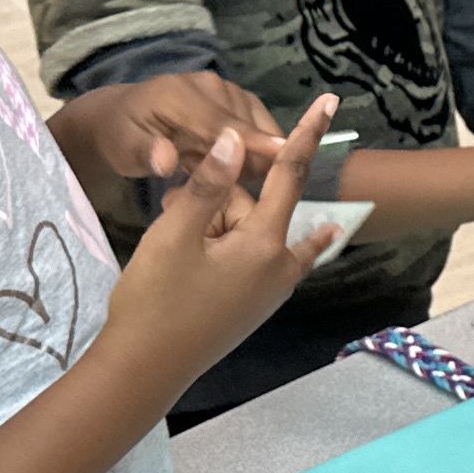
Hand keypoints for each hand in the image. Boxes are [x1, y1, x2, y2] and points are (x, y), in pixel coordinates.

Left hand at [48, 70, 280, 210]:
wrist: (122, 115)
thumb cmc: (123, 136)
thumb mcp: (124, 149)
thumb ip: (146, 153)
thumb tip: (166, 161)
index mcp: (178, 94)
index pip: (219, 121)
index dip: (250, 139)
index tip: (281, 154)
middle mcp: (209, 84)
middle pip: (246, 124)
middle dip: (247, 157)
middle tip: (224, 189)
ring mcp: (226, 89)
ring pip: (258, 125)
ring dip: (250, 155)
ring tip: (224, 178)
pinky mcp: (237, 98)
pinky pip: (257, 126)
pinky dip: (252, 149)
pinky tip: (231, 166)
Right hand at [100, 100, 343, 390]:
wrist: (144, 370)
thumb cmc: (155, 301)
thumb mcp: (174, 235)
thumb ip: (208, 186)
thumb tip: (237, 141)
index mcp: (265, 246)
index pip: (289, 175)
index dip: (306, 134)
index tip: (329, 101)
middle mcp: (278, 268)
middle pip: (254, 207)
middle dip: (218, 200)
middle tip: (169, 213)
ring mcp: (268, 292)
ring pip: (247, 233)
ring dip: (214, 226)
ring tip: (171, 242)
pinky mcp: (252, 306)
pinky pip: (251, 258)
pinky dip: (233, 245)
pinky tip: (233, 239)